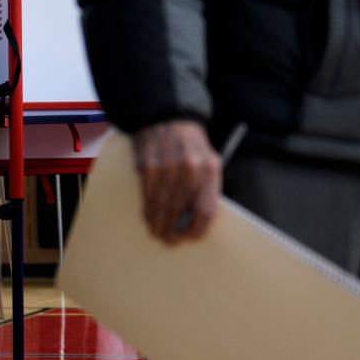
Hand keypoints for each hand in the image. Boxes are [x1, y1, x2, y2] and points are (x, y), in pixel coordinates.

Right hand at [133, 120, 221, 244]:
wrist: (167, 117)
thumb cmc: (190, 144)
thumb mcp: (208, 160)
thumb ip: (206, 187)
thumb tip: (195, 221)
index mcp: (210, 168)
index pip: (206, 209)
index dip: (198, 229)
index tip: (191, 238)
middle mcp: (190, 169)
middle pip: (182, 212)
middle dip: (175, 231)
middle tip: (171, 241)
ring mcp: (168, 168)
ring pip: (163, 208)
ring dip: (160, 225)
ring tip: (159, 234)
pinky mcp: (149, 168)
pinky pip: (149, 198)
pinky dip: (149, 212)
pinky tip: (150, 219)